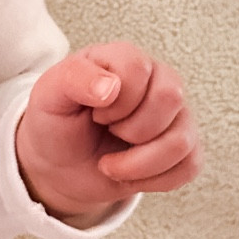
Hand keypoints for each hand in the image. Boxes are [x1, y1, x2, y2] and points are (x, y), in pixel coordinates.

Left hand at [14, 43, 201, 220]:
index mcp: (124, 59)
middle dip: (130, 130)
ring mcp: (176, 114)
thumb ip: (73, 78)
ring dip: (139, 164)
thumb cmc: (57, 123)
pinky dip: (154, 180)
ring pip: (181, 140)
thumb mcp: (49, 96)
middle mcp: (157, 80)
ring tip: (112, 164)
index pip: (138, 68)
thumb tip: (111, 86)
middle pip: (170, 98)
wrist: (60, 164)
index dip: (115, 101)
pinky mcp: (185, 146)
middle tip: (106, 132)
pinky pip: (190, 165)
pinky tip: (130, 175)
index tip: (94, 113)